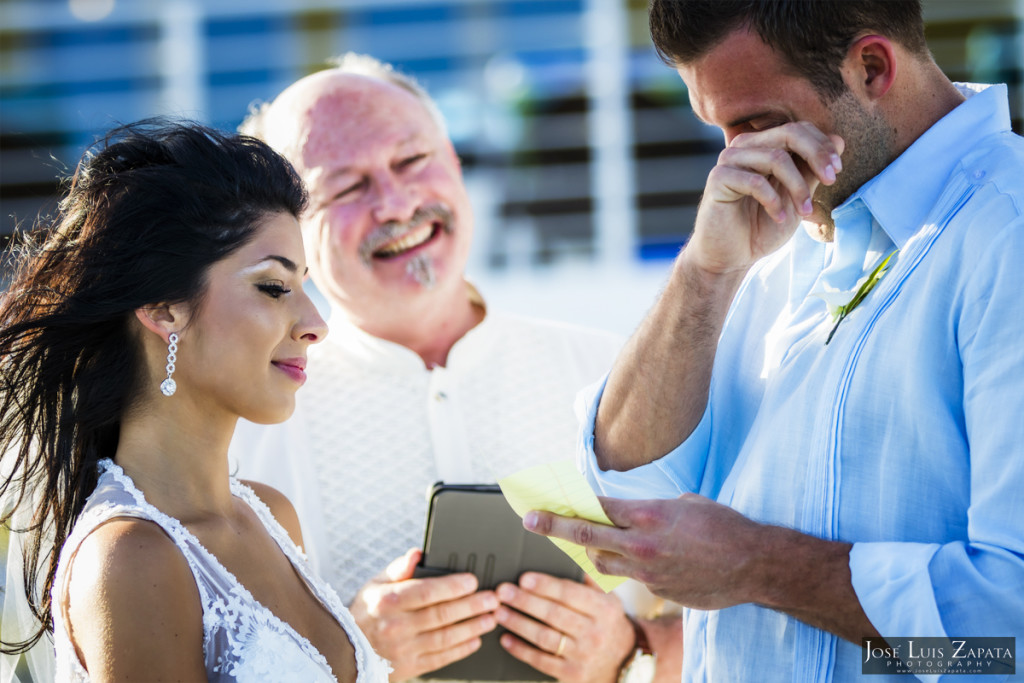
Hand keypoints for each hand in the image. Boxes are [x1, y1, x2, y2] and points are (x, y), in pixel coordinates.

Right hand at [349, 548, 498, 680]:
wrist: (346, 650)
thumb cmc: (366, 612)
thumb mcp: (375, 584)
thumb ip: (399, 568)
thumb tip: (418, 554)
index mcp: (387, 601)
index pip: (426, 592)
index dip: (453, 586)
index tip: (473, 581)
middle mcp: (395, 626)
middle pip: (441, 615)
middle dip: (471, 606)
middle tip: (492, 599)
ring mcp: (402, 650)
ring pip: (444, 638)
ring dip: (471, 628)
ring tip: (490, 618)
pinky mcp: (409, 667)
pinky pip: (440, 658)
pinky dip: (460, 649)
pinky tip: (475, 640)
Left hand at [495, 573, 634, 682]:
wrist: (623, 662)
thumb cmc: (608, 623)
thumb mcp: (609, 598)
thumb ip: (590, 578)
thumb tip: (574, 553)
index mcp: (604, 609)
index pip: (570, 594)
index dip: (545, 585)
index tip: (524, 578)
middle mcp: (594, 632)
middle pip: (553, 614)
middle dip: (524, 601)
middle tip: (503, 592)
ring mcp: (583, 655)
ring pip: (545, 637)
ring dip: (518, 623)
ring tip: (499, 612)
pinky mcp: (572, 674)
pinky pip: (542, 661)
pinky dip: (521, 650)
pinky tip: (506, 639)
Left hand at [524, 495, 765, 610]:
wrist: (754, 565)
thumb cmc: (723, 526)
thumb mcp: (684, 503)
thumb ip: (651, 509)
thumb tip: (632, 511)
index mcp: (648, 514)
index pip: (596, 507)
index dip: (568, 502)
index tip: (546, 499)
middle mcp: (641, 544)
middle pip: (585, 534)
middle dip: (554, 526)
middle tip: (530, 519)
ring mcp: (647, 571)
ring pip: (601, 562)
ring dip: (592, 551)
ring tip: (589, 542)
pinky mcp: (657, 591)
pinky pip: (629, 577)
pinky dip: (625, 567)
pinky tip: (635, 559)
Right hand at [689, 121, 844, 274]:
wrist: (730, 257)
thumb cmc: (761, 227)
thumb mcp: (796, 198)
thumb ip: (811, 171)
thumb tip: (838, 141)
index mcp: (763, 146)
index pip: (798, 129)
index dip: (822, 145)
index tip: (837, 170)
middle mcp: (745, 147)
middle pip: (789, 133)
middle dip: (817, 155)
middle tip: (832, 179)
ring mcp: (729, 160)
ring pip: (776, 158)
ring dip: (798, 187)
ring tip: (804, 212)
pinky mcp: (718, 178)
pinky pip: (755, 181)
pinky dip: (773, 201)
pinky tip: (779, 217)